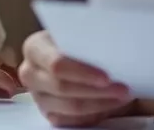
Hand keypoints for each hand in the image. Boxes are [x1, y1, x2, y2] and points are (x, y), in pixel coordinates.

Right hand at [18, 31, 133, 126]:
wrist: (74, 54)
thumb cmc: (78, 40)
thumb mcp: (80, 31)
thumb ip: (89, 38)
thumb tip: (110, 45)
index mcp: (34, 48)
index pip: (56, 64)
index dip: (82, 72)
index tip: (106, 77)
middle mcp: (30, 73)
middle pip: (62, 87)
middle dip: (96, 90)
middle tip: (123, 89)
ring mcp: (38, 96)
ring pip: (71, 107)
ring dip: (101, 103)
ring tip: (123, 96)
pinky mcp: (49, 113)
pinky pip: (73, 120)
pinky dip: (95, 113)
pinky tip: (112, 104)